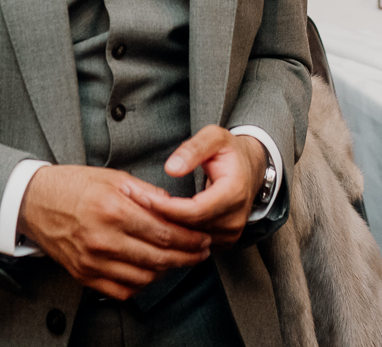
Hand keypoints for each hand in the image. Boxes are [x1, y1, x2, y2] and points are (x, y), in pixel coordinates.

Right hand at [18, 164, 211, 299]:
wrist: (34, 202)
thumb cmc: (75, 185)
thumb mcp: (114, 178)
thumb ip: (147, 193)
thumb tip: (176, 205)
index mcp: (113, 210)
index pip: (163, 232)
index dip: (189, 238)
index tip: (203, 237)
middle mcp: (103, 239)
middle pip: (158, 258)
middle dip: (187, 257)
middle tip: (201, 252)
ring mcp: (92, 261)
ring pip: (144, 278)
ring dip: (167, 272)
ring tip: (179, 260)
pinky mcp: (84, 275)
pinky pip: (122, 290)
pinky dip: (142, 284)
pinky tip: (151, 272)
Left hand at [136, 126, 265, 247]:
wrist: (251, 168)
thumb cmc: (229, 151)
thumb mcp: (214, 137)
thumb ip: (193, 149)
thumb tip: (171, 169)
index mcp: (235, 193)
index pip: (194, 210)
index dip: (165, 206)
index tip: (141, 196)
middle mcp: (235, 219)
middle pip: (189, 229)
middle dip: (158, 216)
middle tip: (130, 203)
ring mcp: (230, 235)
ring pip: (189, 240)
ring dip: (162, 227)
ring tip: (136, 212)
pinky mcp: (223, 242)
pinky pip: (193, 244)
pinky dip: (173, 234)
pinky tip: (153, 222)